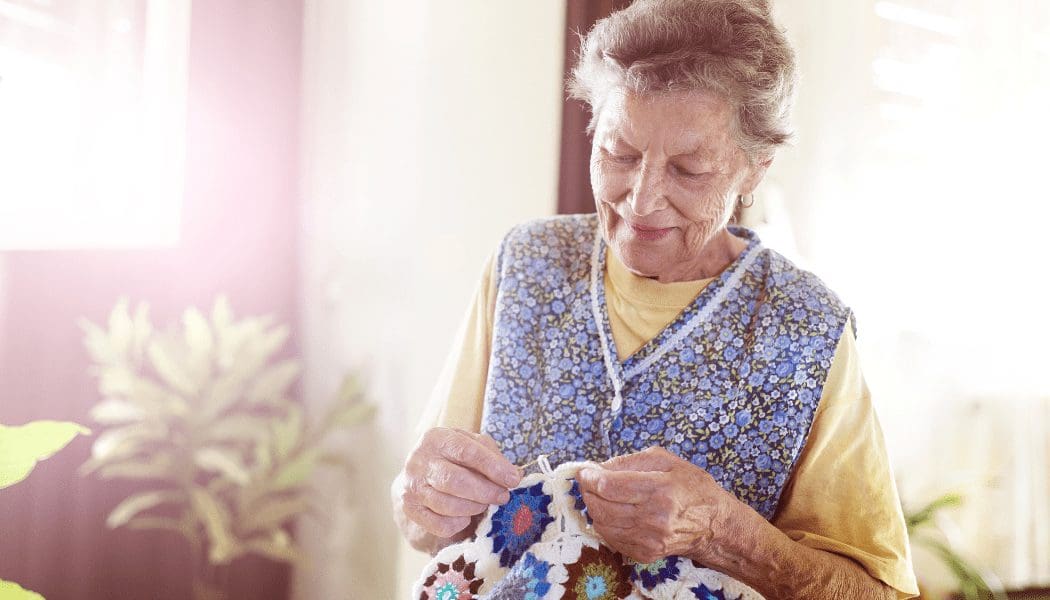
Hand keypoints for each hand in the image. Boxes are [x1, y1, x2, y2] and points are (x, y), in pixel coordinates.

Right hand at [396, 427, 521, 539]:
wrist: (420, 476)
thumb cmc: (453, 458)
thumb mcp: (472, 445)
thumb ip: (492, 456)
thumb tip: (513, 475)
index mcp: (437, 438)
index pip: (467, 451)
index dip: (493, 467)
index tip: (513, 479)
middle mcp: (419, 461)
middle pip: (455, 481)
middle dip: (485, 491)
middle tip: (502, 496)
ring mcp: (412, 486)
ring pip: (448, 505)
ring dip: (474, 507)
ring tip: (483, 503)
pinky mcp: (411, 510)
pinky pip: (441, 525)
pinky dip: (459, 523)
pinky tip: (465, 515)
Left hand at [577, 446, 738, 563]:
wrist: (714, 525)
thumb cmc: (692, 487)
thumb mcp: (666, 461)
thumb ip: (630, 461)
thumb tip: (598, 467)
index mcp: (660, 489)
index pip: (609, 486)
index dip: (590, 477)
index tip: (584, 471)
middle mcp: (654, 518)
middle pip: (601, 506)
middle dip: (588, 491)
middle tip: (589, 482)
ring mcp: (649, 539)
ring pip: (602, 523)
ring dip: (595, 507)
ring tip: (601, 496)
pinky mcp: (645, 553)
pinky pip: (611, 538)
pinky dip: (605, 523)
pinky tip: (614, 513)